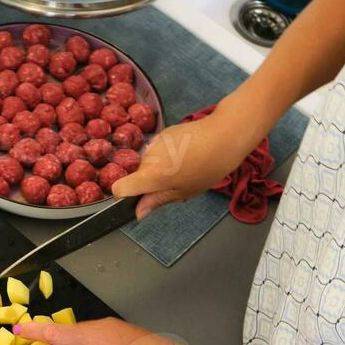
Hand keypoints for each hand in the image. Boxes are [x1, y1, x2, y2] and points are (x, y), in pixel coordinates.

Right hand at [111, 104, 265, 218]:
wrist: (225, 134)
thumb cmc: (207, 168)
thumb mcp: (184, 191)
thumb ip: (157, 201)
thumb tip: (139, 212)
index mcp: (150, 175)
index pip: (119, 188)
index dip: (126, 196)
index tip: (142, 199)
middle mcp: (147, 157)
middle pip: (137, 175)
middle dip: (151, 182)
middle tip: (176, 184)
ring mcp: (155, 142)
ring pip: (149, 163)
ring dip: (160, 169)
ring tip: (185, 168)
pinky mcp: (164, 133)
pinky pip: (158, 151)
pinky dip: (167, 156)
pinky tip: (187, 155)